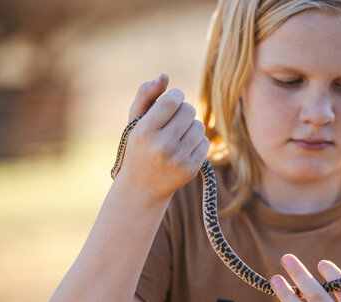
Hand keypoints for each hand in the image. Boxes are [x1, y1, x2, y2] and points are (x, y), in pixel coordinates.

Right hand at [116, 74, 209, 202]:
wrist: (141, 187)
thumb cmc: (138, 147)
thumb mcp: (135, 121)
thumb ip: (146, 95)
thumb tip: (165, 76)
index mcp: (144, 131)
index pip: (171, 101)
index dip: (176, 96)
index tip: (172, 101)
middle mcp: (161, 146)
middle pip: (188, 110)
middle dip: (183, 111)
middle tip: (173, 120)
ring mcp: (178, 159)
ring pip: (199, 126)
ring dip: (190, 126)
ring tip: (178, 135)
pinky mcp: (190, 169)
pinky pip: (204, 142)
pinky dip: (196, 142)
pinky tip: (183, 148)